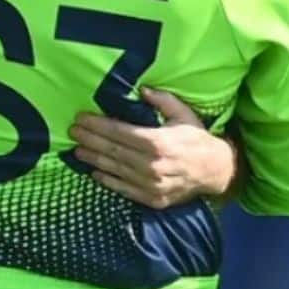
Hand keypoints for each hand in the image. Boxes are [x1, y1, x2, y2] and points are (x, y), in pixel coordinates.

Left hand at [70, 88, 235, 208]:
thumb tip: (142, 89)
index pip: (118, 131)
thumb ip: (162, 100)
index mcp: (157, 142)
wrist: (216, 171)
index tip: (80, 118)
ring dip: (93, 160)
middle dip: (89, 140)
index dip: (97, 124)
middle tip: (72, 132)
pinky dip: (108, 180)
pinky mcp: (152, 198)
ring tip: (77, 151)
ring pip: (114, 169)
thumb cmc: (197, 139)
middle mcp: (151, 165)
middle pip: (112, 150)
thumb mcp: (183, 114)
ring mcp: (150, 184)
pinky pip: (124, 189)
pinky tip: (95, 172)